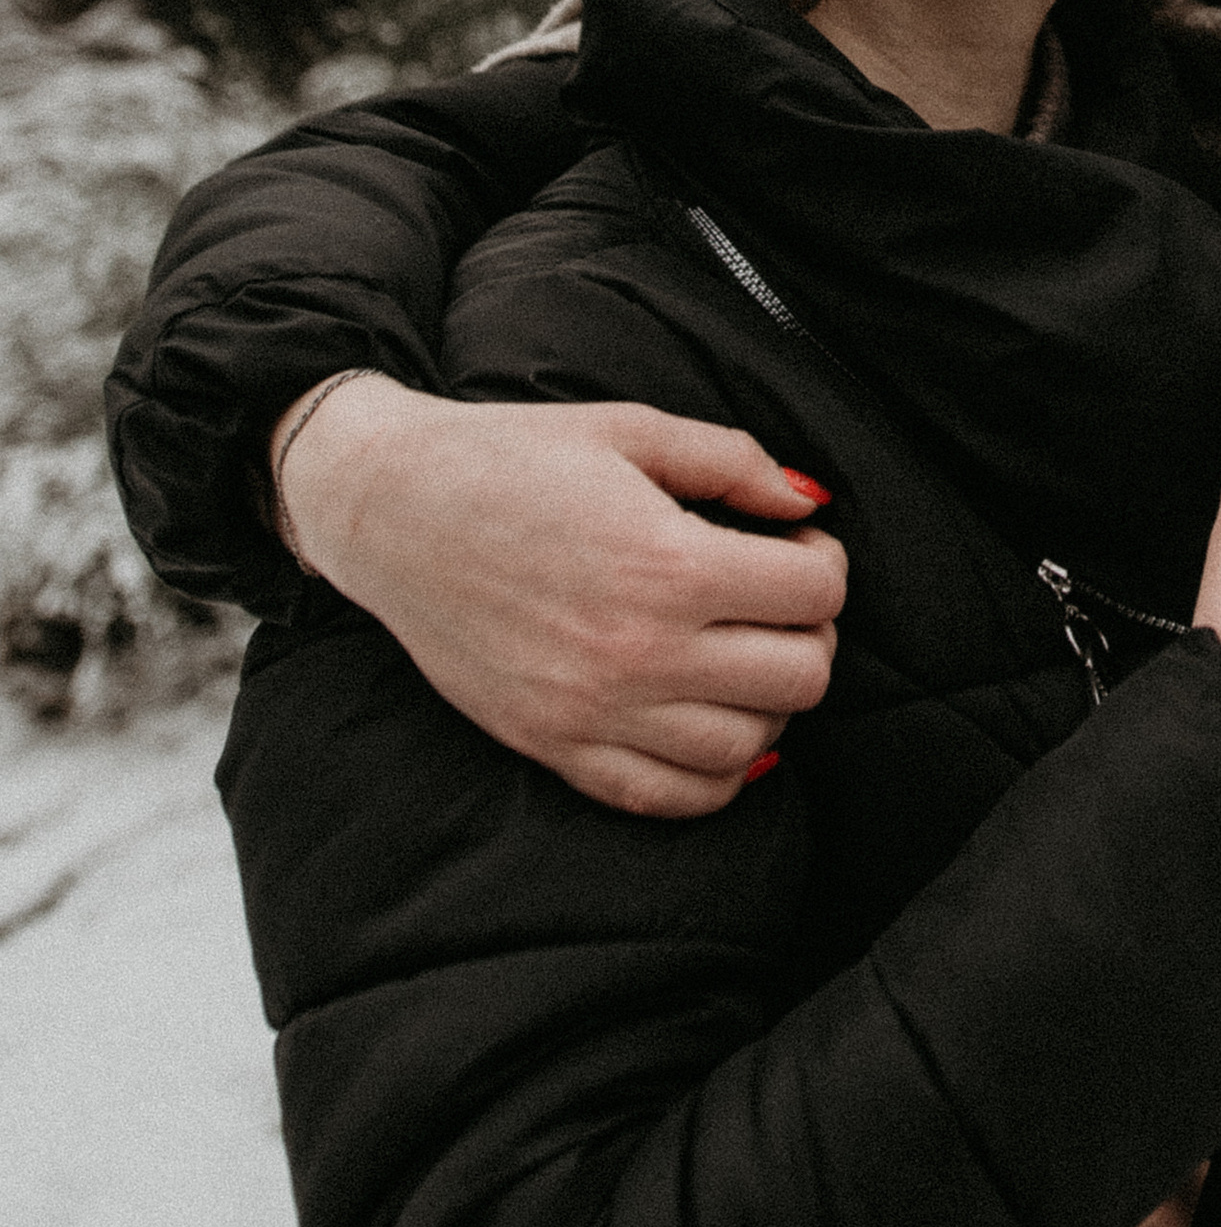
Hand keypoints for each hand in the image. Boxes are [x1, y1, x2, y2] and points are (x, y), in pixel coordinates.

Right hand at [270, 377, 846, 814]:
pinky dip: (719, 772)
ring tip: (744, 653)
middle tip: (779, 599)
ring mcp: (595, 713)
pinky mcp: (557, 749)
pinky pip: (674, 798)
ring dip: (772, 700)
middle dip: (812, 631)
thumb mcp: (633, 429)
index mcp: (666, 564)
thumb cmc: (513, 457)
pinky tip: (715, 719)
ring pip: (751, 746)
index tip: (795, 544)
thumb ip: (735, 461)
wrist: (390, 511)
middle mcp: (638, 652)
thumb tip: (810, 502)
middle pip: (802, 675)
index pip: (815, 593)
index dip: (823, 562)